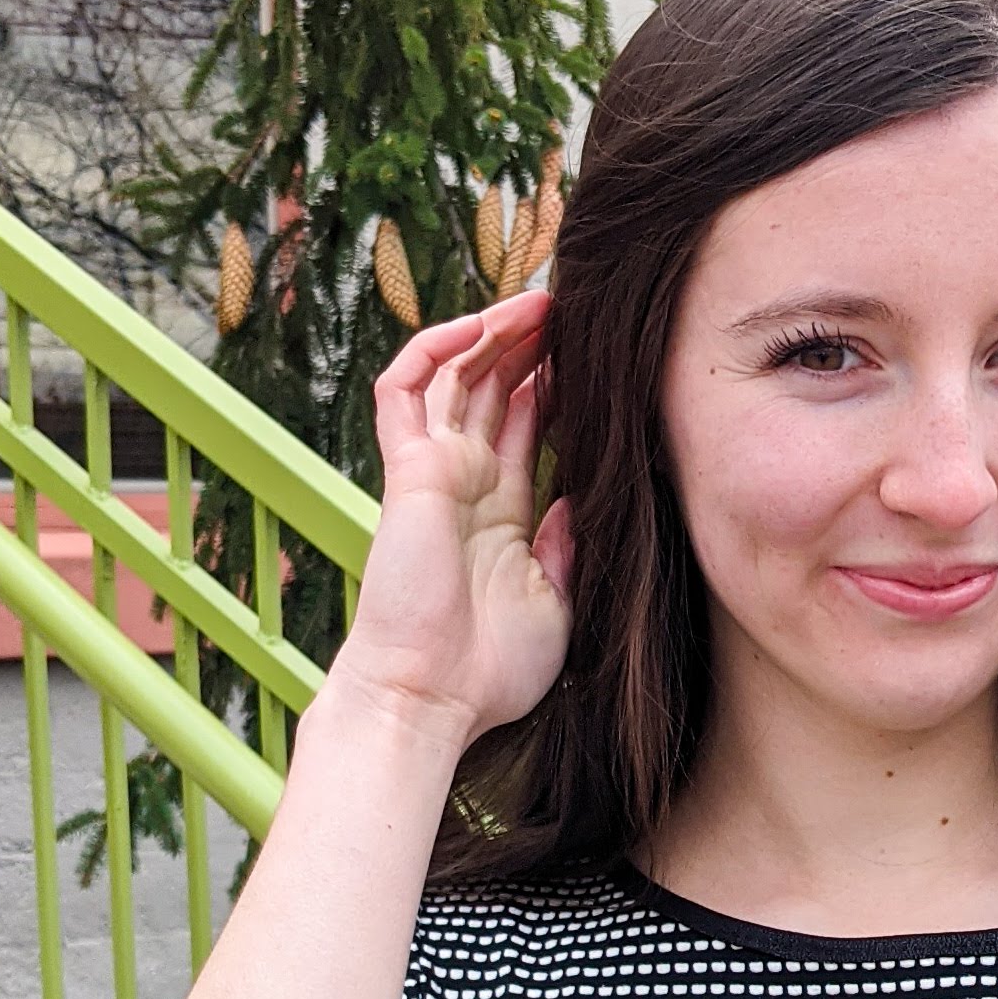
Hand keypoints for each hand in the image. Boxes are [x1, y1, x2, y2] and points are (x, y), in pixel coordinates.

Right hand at [327, 288, 575, 745]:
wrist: (430, 698)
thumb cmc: (487, 672)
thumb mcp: (553, 604)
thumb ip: (564, 546)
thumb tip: (577, 495)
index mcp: (501, 513)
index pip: (527, 427)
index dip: (553, 384)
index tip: (592, 354)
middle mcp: (466, 484)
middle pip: (494, 389)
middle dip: (529, 344)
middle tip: (571, 308)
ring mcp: (434, 472)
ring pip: (456, 376)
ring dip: (493, 333)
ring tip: (539, 300)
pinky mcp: (408, 470)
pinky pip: (405, 389)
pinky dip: (433, 349)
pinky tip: (478, 325)